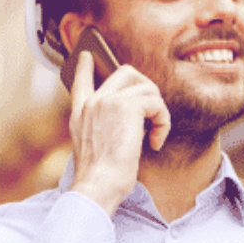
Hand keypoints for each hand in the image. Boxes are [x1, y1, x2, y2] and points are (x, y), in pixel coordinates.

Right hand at [68, 51, 170, 215]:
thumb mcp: (95, 149)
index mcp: (80, 114)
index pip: (81, 83)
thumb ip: (105, 129)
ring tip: (154, 136)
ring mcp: (107, 101)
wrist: (98, 186)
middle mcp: (92, 103)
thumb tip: (132, 120)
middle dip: (148, 90)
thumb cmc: (101, 178)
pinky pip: (156, 103)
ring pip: (147, 88)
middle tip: (154, 114)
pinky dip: (163, 123)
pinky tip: (155, 143)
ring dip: (159, 113)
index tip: (87, 56)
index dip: (85, 68)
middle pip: (126, 73)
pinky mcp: (126, 106)